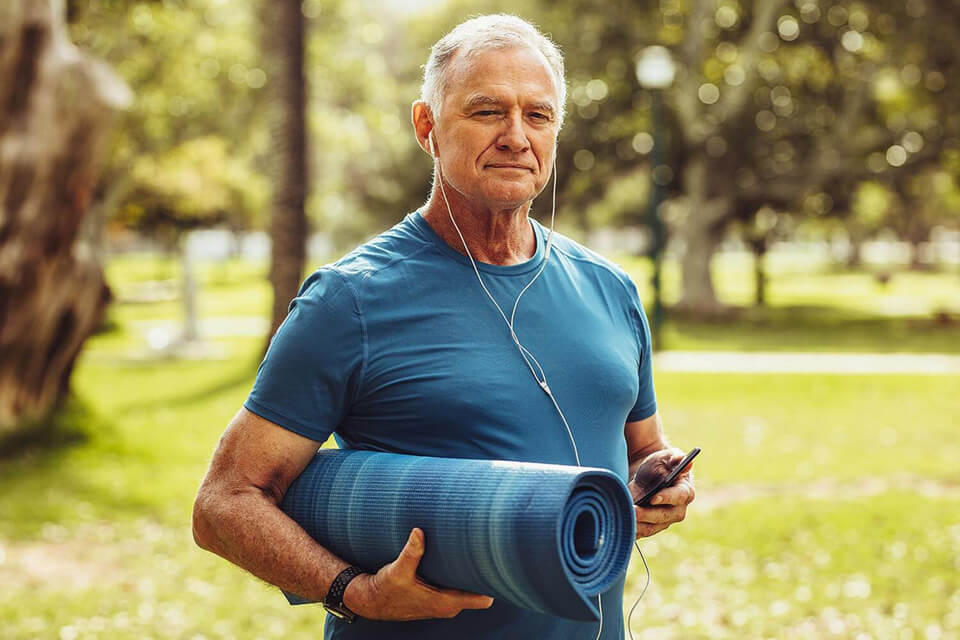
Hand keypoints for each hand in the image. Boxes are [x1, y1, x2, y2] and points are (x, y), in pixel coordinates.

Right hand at [342, 528, 493, 620]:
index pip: (482, 598)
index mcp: (445, 603)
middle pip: (478, 591)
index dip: (491, 583)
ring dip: (469, 573)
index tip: (496, 564)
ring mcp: (443, 603)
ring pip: (467, 588)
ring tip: (474, 549)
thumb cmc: (385, 589)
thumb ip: (411, 552)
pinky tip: (457, 558)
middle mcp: (448, 606)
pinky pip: (457, 587)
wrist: (371, 601)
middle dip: (483, 573)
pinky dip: (458, 575)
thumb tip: (419, 531)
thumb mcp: (397, 571)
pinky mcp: (437, 598)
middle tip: (487, 548)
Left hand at [627, 448, 695, 538]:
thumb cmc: (659, 464)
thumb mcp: (666, 457)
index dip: (667, 497)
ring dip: (637, 524)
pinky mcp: (650, 526)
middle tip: (632, 510)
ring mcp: (663, 521)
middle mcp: (677, 509)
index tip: (653, 498)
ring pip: (651, 527)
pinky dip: (631, 530)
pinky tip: (620, 524)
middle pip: (663, 516)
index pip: (679, 496)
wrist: (646, 474)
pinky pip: (641, 532)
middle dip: (647, 514)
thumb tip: (684, 460)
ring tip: (623, 517)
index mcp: (685, 491)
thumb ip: (675, 458)